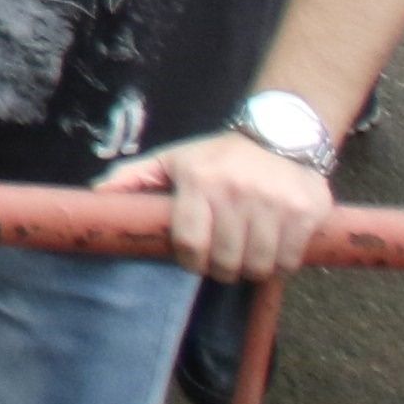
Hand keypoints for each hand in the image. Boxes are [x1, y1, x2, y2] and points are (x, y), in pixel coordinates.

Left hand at [96, 125, 333, 280]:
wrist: (280, 134)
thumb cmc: (218, 156)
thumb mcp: (173, 160)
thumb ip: (134, 176)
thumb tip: (97, 193)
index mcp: (200, 181)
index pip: (190, 244)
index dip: (191, 261)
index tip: (195, 258)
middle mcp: (237, 191)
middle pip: (226, 261)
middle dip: (221, 268)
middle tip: (223, 258)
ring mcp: (275, 202)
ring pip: (258, 265)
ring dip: (250, 269)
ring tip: (246, 254)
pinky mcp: (306, 211)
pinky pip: (290, 260)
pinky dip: (279, 264)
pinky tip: (271, 249)